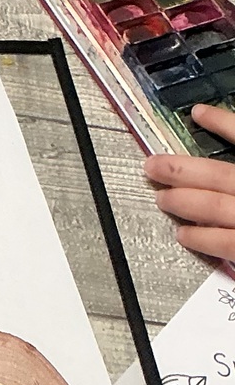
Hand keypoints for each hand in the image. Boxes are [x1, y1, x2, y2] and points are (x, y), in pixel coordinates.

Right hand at [145, 109, 234, 260]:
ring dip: (184, 170)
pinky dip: (221, 122)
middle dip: (180, 198)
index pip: (227, 242)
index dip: (202, 240)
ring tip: (156, 166)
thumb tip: (234, 271)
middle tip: (157, 195)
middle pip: (211, 204)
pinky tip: (199, 113)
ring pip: (217, 175)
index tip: (183, 236)